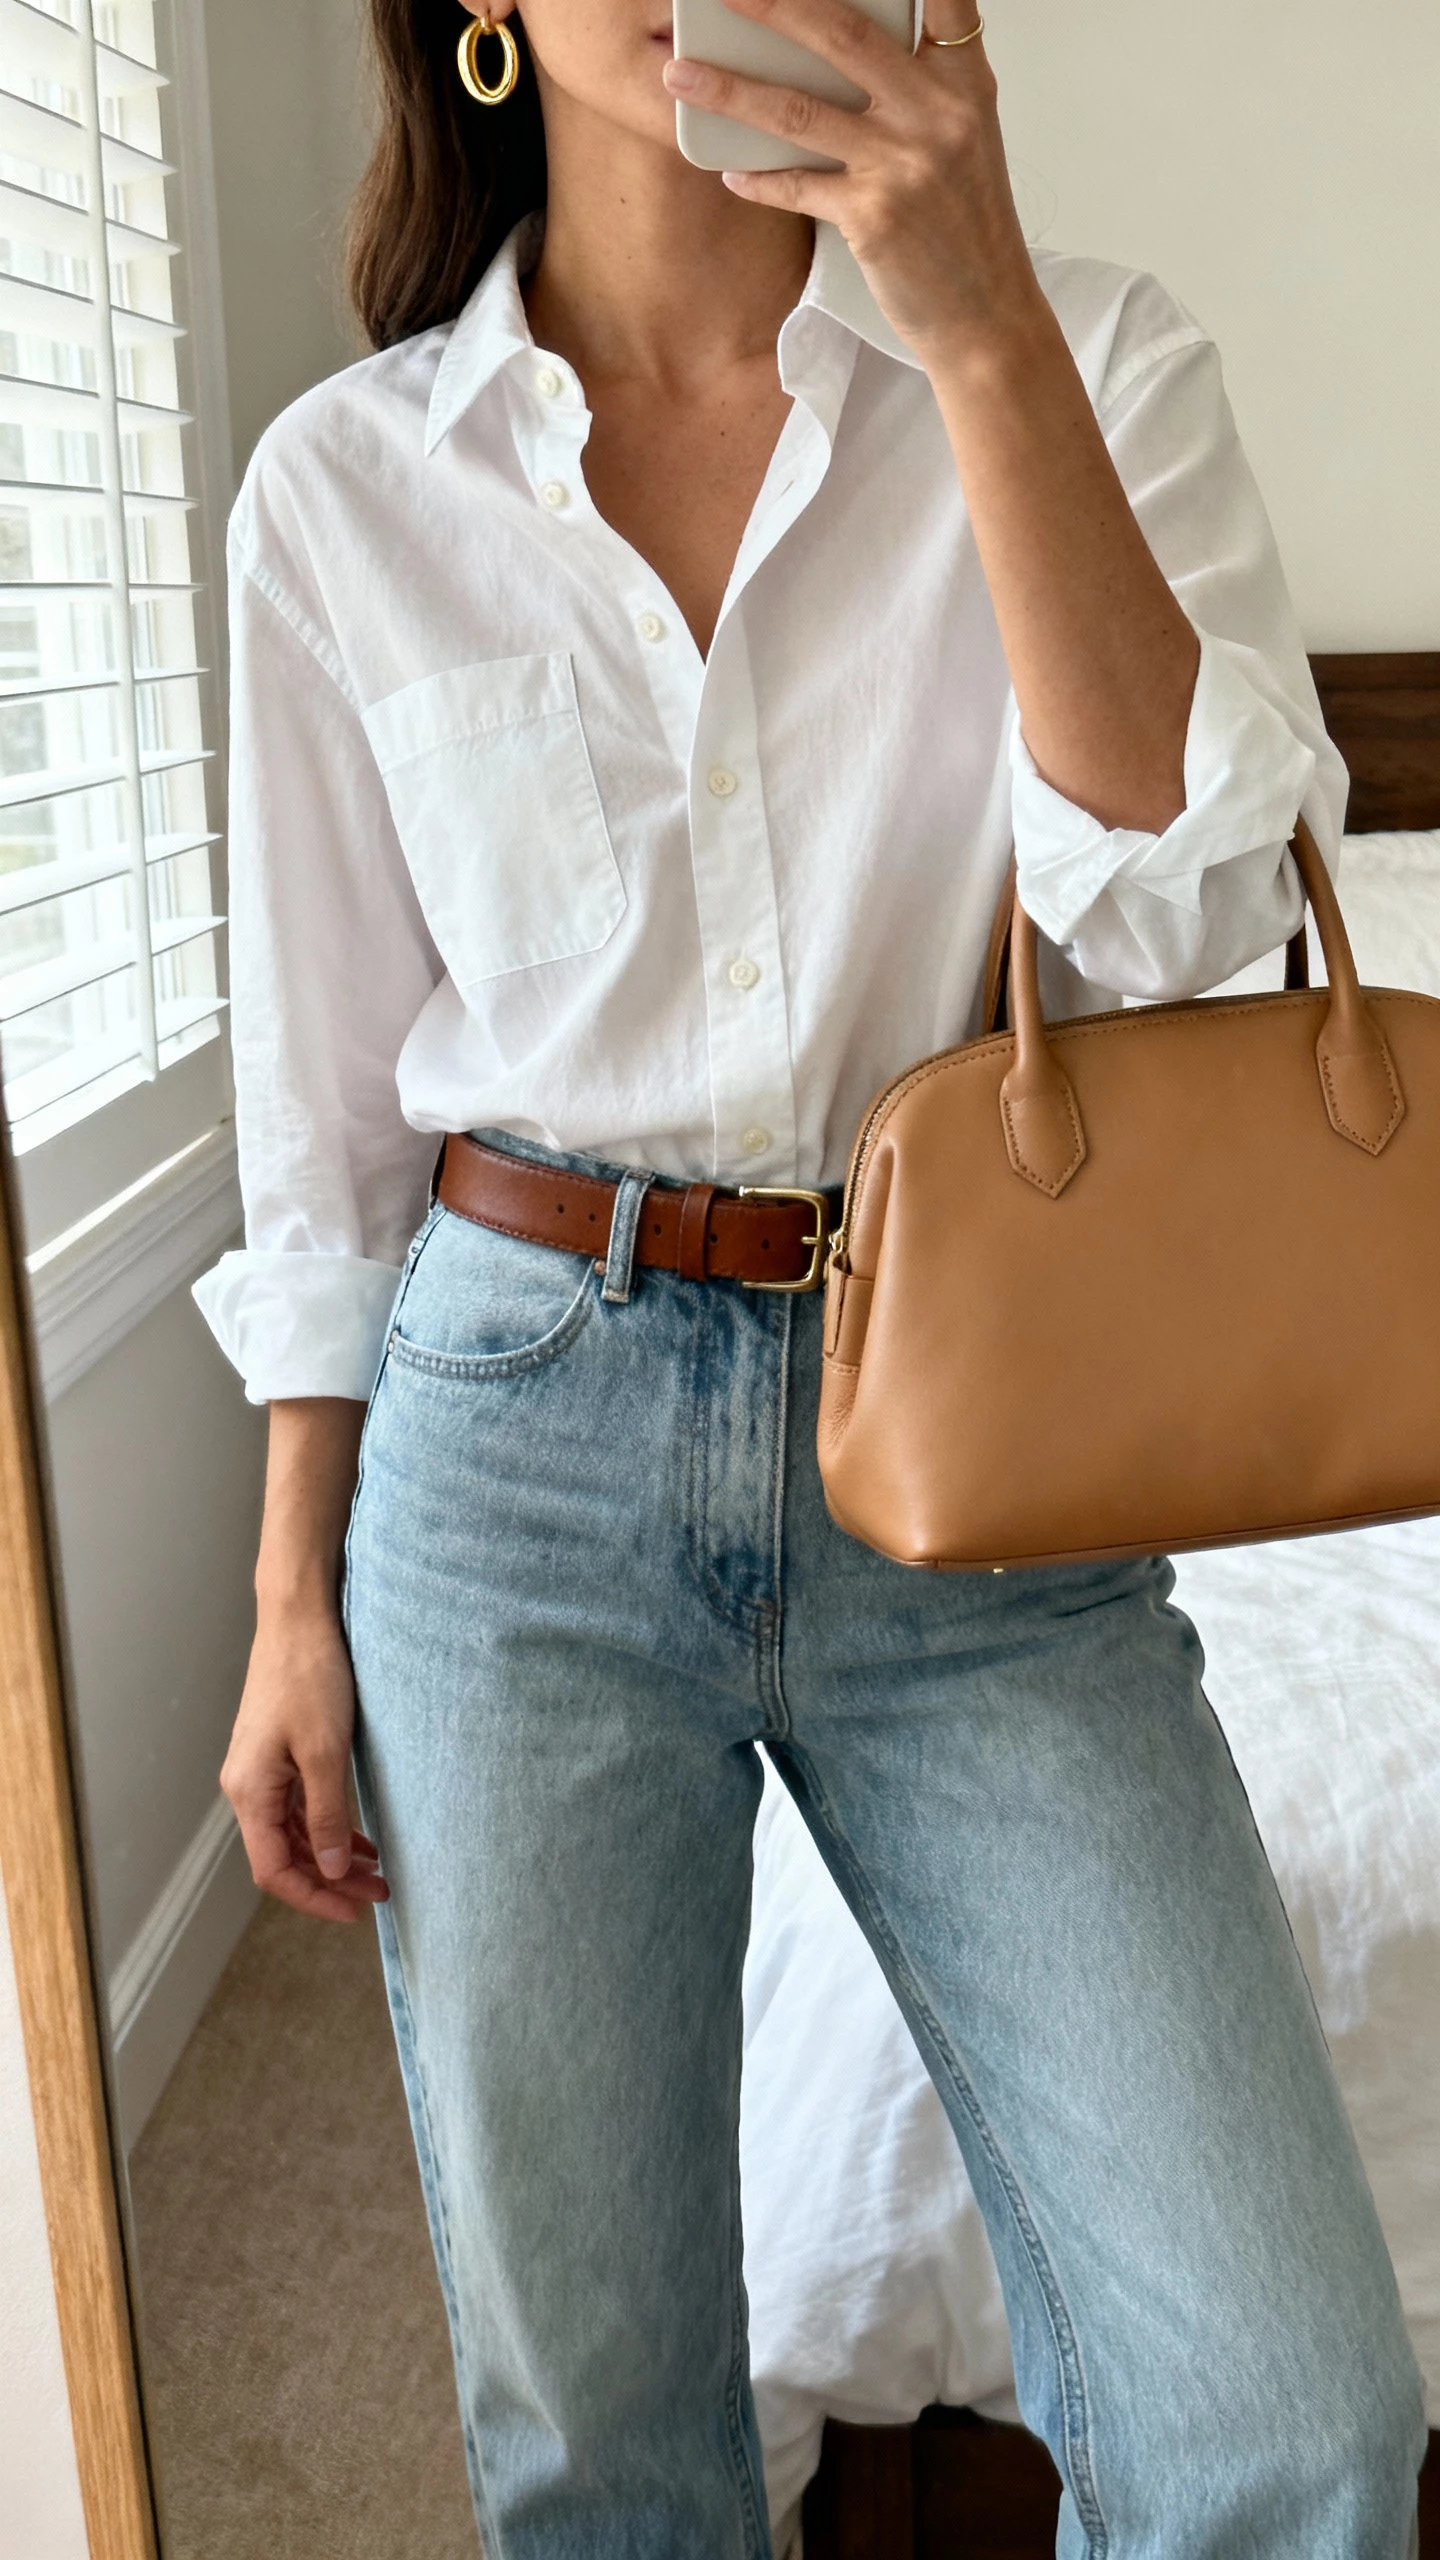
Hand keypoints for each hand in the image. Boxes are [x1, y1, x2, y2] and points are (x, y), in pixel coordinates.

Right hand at [221, 1605, 388, 1924]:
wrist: (298, 1620)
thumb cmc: (309, 1677)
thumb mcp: (324, 1752)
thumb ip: (325, 1815)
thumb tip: (327, 1871)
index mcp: (250, 1792)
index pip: (274, 1870)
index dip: (313, 1898)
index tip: (355, 1912)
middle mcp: (247, 1787)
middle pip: (284, 1856)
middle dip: (330, 1881)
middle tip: (378, 1894)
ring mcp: (261, 1772)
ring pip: (294, 1834)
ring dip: (331, 1856)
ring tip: (376, 1871)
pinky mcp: (277, 1756)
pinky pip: (299, 1808)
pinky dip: (327, 1827)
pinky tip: (358, 1838)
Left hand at [662, 0, 1048, 366]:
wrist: (987, 314)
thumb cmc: (969, 228)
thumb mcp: (963, 137)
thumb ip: (918, 85)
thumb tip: (842, 47)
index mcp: (964, 80)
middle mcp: (938, 111)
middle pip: (842, 33)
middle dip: (773, 4)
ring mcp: (904, 163)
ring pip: (799, 109)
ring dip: (730, 89)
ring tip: (680, 74)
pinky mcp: (874, 217)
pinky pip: (797, 186)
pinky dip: (759, 179)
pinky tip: (729, 169)